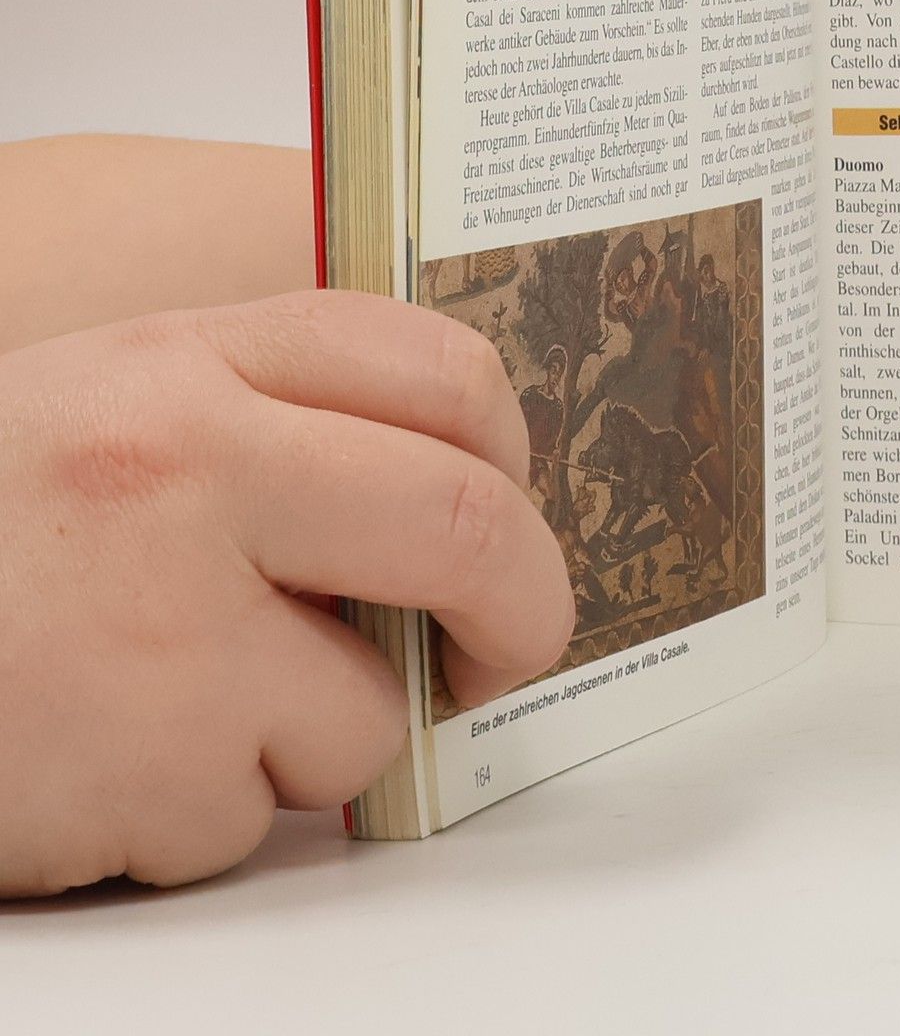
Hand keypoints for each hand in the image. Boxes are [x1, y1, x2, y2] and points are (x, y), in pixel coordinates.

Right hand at [0, 291, 574, 895]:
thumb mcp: (107, 410)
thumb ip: (269, 421)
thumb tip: (458, 490)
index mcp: (185, 361)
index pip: (441, 368)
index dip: (511, 453)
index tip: (513, 513)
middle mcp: (184, 468)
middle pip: (465, 525)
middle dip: (522, 610)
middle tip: (500, 652)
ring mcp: (161, 622)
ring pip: (361, 711)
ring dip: (301, 735)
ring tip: (164, 700)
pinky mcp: (133, 766)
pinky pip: (249, 816)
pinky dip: (201, 810)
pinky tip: (100, 757)